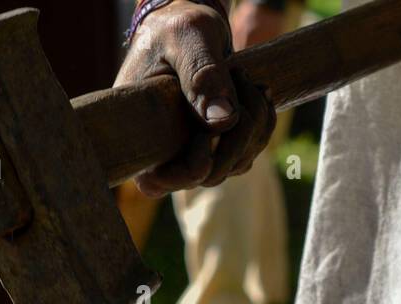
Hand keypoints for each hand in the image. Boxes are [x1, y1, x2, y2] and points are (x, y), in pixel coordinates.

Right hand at [117, 0, 277, 197]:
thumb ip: (202, 75)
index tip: (208, 131)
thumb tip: (222, 121)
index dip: (191, 169)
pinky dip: (262, 126)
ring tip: (246, 79)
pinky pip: (247, 152)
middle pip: (209, 177)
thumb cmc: (175, 26)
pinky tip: (258, 93)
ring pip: (234, 165)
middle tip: (240, 79)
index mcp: (139, 132)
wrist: (187, 24)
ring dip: (255, 126)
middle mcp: (164, 150)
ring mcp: (192, 151)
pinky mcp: (216, 144)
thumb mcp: (186, 38)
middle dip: (237, 135)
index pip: (157, 182)